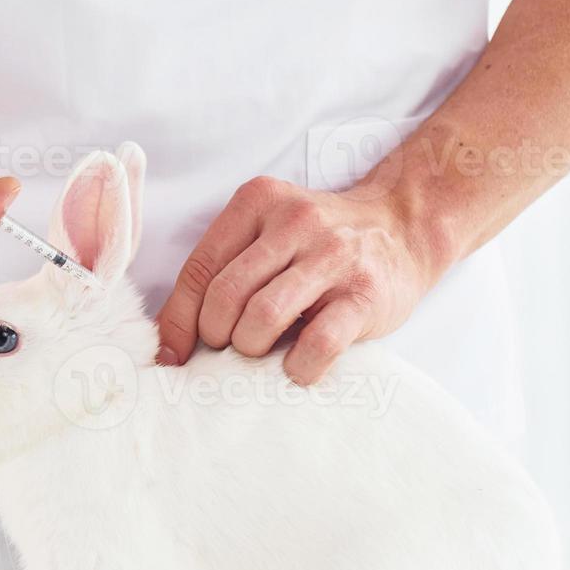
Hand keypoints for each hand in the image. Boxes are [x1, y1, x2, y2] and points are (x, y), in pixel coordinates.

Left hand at [154, 176, 449, 383]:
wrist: (403, 229)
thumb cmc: (316, 246)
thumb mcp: (265, 235)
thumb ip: (220, 271)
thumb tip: (167, 341)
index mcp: (258, 202)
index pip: (199, 268)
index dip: (178, 320)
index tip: (170, 355)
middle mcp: (295, 222)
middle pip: (226, 296)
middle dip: (216, 335)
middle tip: (231, 345)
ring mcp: (334, 256)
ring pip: (263, 318)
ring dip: (252, 348)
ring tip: (263, 351)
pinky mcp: (365, 294)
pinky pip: (318, 344)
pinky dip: (298, 367)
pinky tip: (297, 366)